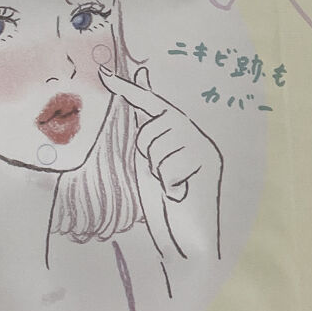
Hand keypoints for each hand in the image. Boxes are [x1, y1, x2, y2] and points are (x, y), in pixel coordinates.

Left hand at [100, 64, 223, 258]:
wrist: (192, 238)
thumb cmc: (169, 200)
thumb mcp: (152, 159)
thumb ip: (147, 128)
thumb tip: (138, 87)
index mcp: (181, 128)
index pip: (150, 103)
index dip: (126, 88)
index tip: (102, 72)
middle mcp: (195, 132)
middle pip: (148, 132)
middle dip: (148, 157)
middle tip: (163, 176)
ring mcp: (203, 147)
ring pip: (157, 150)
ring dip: (159, 173)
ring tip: (173, 185)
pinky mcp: (209, 164)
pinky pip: (169, 170)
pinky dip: (170, 187)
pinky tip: (181, 194)